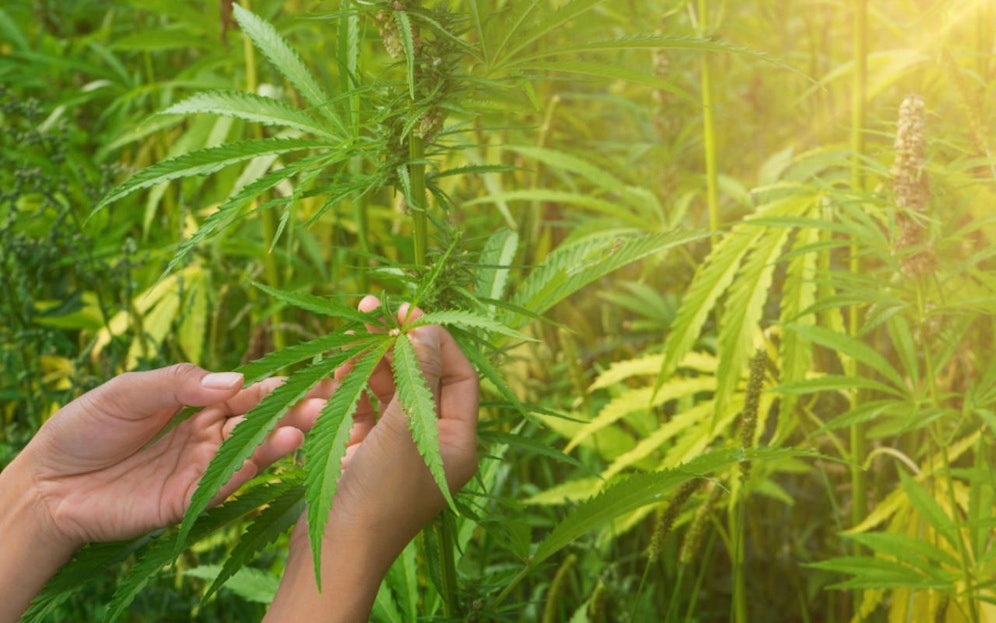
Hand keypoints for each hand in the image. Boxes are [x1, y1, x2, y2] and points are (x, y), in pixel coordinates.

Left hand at [8, 364, 325, 546]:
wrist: (46, 481)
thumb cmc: (87, 425)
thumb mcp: (129, 391)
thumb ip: (181, 384)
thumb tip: (234, 379)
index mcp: (200, 403)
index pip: (248, 392)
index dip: (279, 385)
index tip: (315, 377)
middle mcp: (209, 436)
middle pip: (258, 423)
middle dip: (291, 413)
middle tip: (324, 405)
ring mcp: (201, 469)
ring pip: (247, 455)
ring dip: (276, 443)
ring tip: (301, 430)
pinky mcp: (186, 501)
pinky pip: (221, 488)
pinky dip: (243, 474)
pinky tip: (263, 459)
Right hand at [265, 298, 478, 621]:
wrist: (335, 549)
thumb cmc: (380, 492)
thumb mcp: (405, 428)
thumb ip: (419, 375)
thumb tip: (428, 329)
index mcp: (458, 440)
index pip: (459, 376)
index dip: (436, 340)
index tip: (408, 313)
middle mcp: (433, 443)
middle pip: (422, 377)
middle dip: (397, 344)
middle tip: (372, 309)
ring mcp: (398, 449)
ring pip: (390, 390)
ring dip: (371, 361)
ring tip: (351, 334)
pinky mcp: (365, 453)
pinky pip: (364, 408)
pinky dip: (352, 386)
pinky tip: (337, 367)